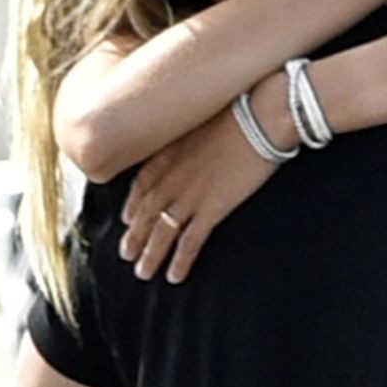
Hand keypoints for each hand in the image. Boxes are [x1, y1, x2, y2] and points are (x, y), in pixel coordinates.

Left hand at [118, 105, 280, 282]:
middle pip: (146, 212)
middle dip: (134, 235)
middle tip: (126, 255)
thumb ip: (192, 135)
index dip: (132, 205)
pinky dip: (180, 261)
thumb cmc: (240, 109)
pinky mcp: (211, 209)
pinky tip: (174, 276)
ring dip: (150, 254)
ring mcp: (189, 194)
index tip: (126, 219)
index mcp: (169, 152)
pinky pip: (189, 242)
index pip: (141, 185)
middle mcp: (172, 176)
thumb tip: (197, 142)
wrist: (260, 115)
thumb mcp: (203, 117)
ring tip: (143, 273)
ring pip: (161, 231)